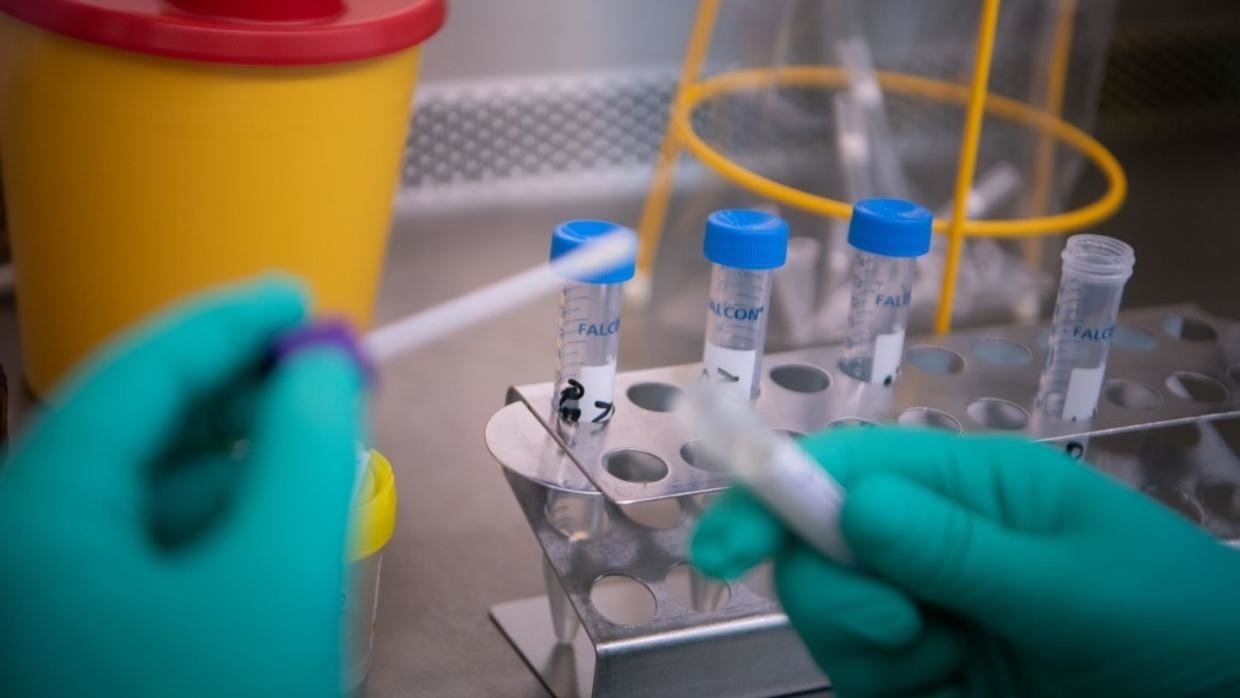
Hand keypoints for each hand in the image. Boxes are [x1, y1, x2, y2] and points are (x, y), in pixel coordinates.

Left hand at [0, 277, 365, 696]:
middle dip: (238, 398)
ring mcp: (46, 606)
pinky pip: (150, 554)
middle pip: (136, 434)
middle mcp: (18, 556)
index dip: (228, 327)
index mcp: (32, 525)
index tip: (298, 300)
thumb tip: (322, 372)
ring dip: (237, 464)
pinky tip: (277, 526)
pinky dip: (220, 525)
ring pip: (147, 498)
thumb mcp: (277, 581)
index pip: (134, 378)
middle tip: (320, 371)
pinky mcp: (82, 645)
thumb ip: (306, 456)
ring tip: (316, 450)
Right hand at [692, 427, 1239, 697]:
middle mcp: (931, 541)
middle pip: (816, 547)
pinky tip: (953, 685)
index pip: (846, 466)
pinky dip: (891, 685)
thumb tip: (852, 505)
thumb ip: (961, 552)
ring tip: (953, 665)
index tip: (723, 546)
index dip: (772, 491)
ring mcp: (925, 610)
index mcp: (969, 485)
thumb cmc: (1177, 622)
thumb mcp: (1078, 585)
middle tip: (906, 632)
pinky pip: (862, 674)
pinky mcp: (925, 674)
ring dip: (873, 650)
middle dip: (836, 591)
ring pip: (830, 617)